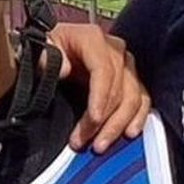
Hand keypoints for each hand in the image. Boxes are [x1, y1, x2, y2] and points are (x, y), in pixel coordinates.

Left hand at [46, 23, 150, 151]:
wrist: (55, 46)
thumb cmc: (47, 47)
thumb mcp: (40, 47)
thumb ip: (46, 56)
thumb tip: (64, 68)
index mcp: (92, 38)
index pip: (103, 70)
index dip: (100, 97)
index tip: (94, 120)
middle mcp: (115, 49)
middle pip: (119, 88)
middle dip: (104, 120)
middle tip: (85, 142)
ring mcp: (126, 64)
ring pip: (133, 97)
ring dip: (118, 124)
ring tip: (100, 145)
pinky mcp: (131, 78)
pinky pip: (142, 99)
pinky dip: (138, 117)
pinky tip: (129, 132)